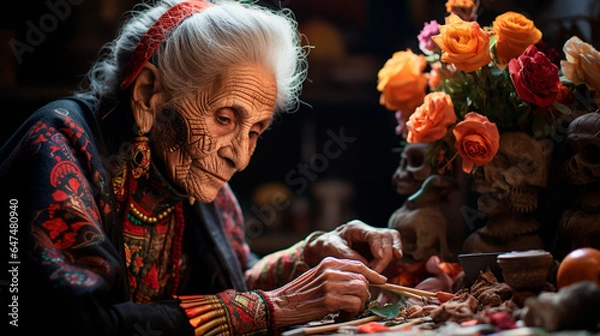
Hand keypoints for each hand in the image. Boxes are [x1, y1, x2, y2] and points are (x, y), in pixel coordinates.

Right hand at [266, 257, 386, 327]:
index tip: (381, 280)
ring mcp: (330, 284)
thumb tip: (358, 280)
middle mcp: (330, 270)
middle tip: (358, 303)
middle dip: (365, 292)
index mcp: (328, 262)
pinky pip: (355, 304)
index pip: (358, 264)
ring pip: (362, 290)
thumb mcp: (317, 275)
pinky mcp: (330, 300)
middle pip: (362, 278)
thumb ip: (335, 274)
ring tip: (350, 309)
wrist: (281, 304)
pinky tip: (344, 314)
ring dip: (360, 303)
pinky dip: (353, 311)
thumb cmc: (299, 293)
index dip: (372, 273)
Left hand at [304, 220, 402, 272]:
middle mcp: (368, 230)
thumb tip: (366, 264)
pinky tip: (390, 264)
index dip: (378, 246)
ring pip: (392, 241)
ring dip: (388, 258)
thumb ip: (348, 255)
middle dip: (384, 257)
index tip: (378, 258)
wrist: (325, 247)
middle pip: (387, 237)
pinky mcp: (378, 247)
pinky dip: (393, 257)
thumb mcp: (333, 248)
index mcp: (356, 228)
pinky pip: (392, 248)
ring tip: (376, 272)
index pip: (374, 234)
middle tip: (374, 272)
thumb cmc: (327, 246)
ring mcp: (375, 238)